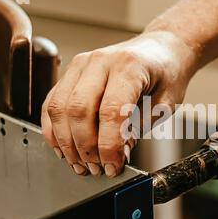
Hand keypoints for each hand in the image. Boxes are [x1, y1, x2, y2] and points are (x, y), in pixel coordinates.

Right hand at [41, 31, 196, 176]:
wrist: (160, 49)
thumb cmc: (165, 75)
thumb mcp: (165, 104)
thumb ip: (139, 127)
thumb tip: (115, 154)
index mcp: (129, 67)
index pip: (111, 111)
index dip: (109, 145)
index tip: (113, 166)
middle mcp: (100, 61)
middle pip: (78, 110)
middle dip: (85, 148)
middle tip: (96, 169)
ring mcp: (81, 65)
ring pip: (59, 108)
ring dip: (67, 143)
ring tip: (81, 164)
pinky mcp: (70, 73)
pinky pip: (52, 103)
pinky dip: (54, 130)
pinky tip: (65, 148)